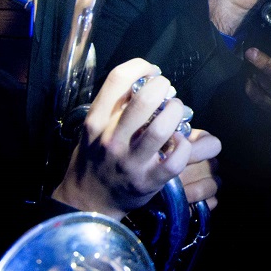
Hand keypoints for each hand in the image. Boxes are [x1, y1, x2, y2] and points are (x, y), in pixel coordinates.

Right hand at [53, 58, 218, 219]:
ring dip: (175, 113)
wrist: (87, 203)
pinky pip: (174, 160)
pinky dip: (183, 145)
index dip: (141, 66)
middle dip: (163, 87)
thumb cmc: (94, 159)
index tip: (151, 71)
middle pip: (144, 99)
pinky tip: (180, 141)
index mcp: (96, 121)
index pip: (118, 79)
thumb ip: (113, 106)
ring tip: (175, 111)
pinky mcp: (148, 181)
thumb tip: (145, 79)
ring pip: (162, 127)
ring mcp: (130, 162)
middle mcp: (111, 140)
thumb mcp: (93, 129)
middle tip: (167, 91)